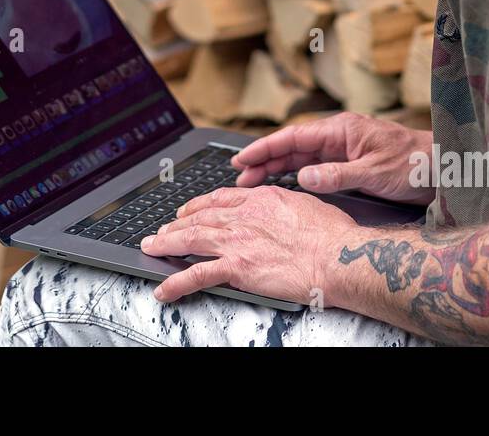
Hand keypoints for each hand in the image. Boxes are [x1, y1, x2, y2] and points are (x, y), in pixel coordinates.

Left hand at [140, 186, 358, 304]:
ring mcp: (237, 241)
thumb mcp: (305, 204)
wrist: (337, 256)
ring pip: (191, 239)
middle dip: (177, 223)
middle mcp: (243, 216)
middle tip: (162, 229)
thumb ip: (284, 204)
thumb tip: (282, 209)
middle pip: (200, 217)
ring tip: (151, 248)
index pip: (221, 199)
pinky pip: (197, 275)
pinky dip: (176, 283)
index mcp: (262, 199)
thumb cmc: (332, 235)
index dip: (200, 204)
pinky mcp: (236, 268)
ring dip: (166, 244)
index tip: (190, 209)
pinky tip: (163, 290)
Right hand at [231, 112, 433, 202]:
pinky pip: (314, 166)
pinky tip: (282, 183)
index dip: (264, 147)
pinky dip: (295, 173)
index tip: (242, 159)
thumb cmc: (415, 165)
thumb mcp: (375, 173)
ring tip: (252, 182)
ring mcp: (343, 149)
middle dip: (263, 160)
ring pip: (300, 156)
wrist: (443, 169)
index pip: (293, 136)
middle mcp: (339, 136)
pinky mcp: (349, 162)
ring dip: (276, 168)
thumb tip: (304, 177)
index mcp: (342, 130)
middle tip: (239, 178)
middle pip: (292, 146)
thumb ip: (337, 175)